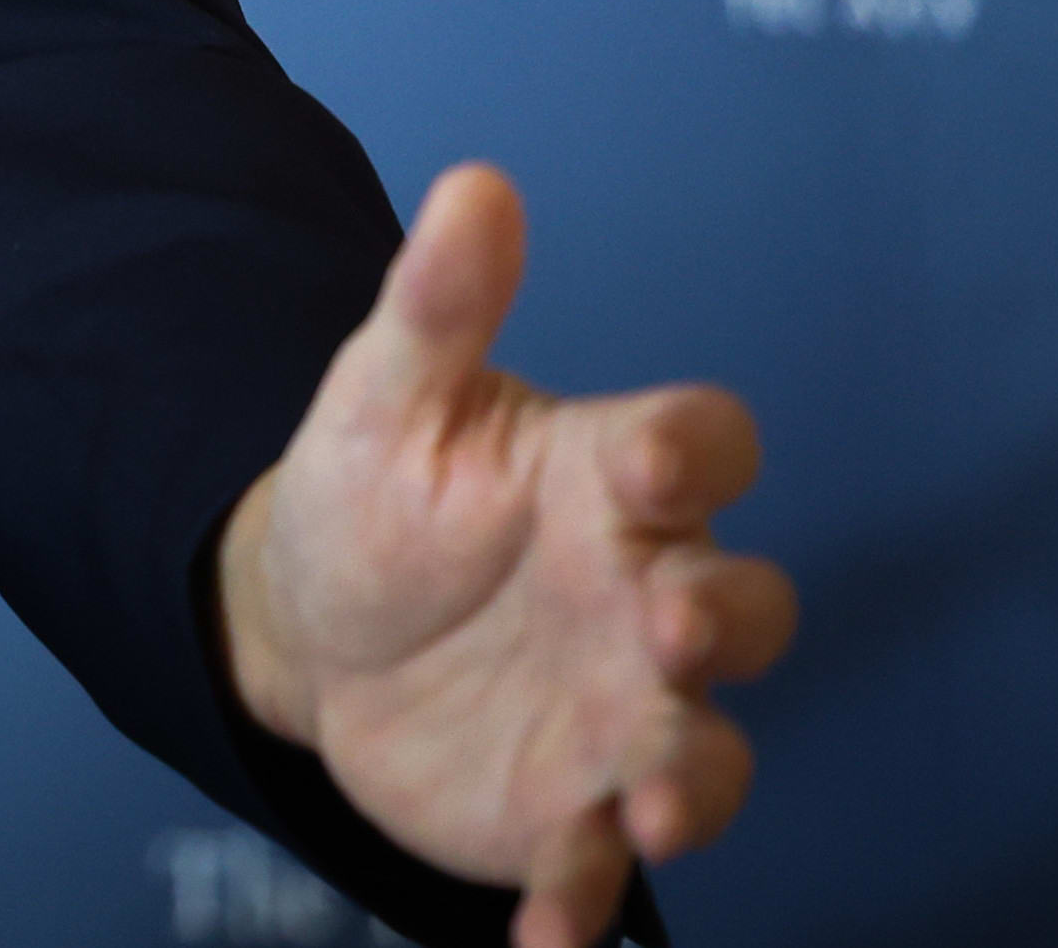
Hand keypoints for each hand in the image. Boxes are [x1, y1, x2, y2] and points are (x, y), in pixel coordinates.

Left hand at [214, 166, 795, 947]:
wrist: (311, 622)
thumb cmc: (379, 494)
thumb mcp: (387, 394)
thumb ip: (440, 303)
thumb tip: (474, 184)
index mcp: (611, 483)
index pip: (703, 452)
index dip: (698, 456)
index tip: (662, 462)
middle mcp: (642, 601)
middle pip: (745, 611)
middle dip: (723, 621)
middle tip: (661, 626)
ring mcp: (620, 717)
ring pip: (704, 759)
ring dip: (690, 790)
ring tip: (646, 818)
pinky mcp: (567, 813)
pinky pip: (597, 869)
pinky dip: (583, 908)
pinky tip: (544, 937)